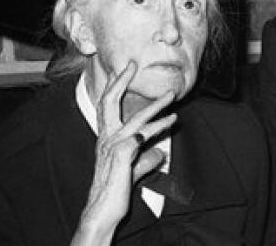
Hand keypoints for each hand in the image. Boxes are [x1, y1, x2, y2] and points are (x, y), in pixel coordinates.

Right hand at [74, 61, 176, 242]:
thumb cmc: (115, 191)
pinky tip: (169, 122)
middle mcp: (106, 139)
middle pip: (110, 102)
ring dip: (156, 105)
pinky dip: (155, 128)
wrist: (102, 212)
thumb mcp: (133, 171)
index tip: (124, 69)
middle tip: (133, 64)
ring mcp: (112, 147)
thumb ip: (145, 160)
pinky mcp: (121, 158)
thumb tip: (159, 153)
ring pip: (136, 119)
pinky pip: (141, 137)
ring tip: (172, 96)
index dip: (114, 86)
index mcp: (106, 139)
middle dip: (121, 81)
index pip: (107, 106)